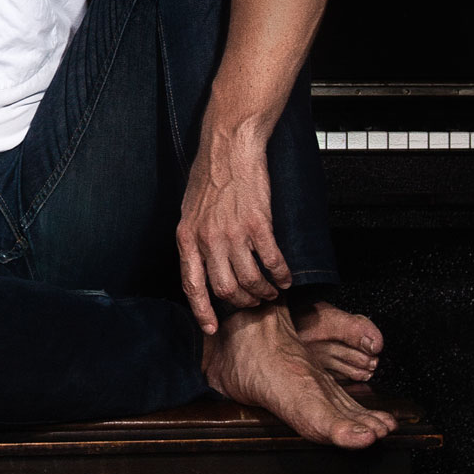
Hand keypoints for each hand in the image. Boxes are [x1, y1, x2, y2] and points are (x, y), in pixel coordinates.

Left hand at [177, 115, 290, 332]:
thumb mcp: (189, 209)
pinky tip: (286, 278)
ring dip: (264, 292)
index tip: (212, 329)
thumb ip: (195, 237)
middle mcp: (208, 240)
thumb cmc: (209, 172)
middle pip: (225, 290)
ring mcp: (233, 234)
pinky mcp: (258, 225)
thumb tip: (201, 262)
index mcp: (187, 237)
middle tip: (254, 301)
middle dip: (242, 302)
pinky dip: (281, 275)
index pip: (192, 286)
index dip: (202, 312)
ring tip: (272, 291)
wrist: (229, 145)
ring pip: (250, 281)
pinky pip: (272, 262)